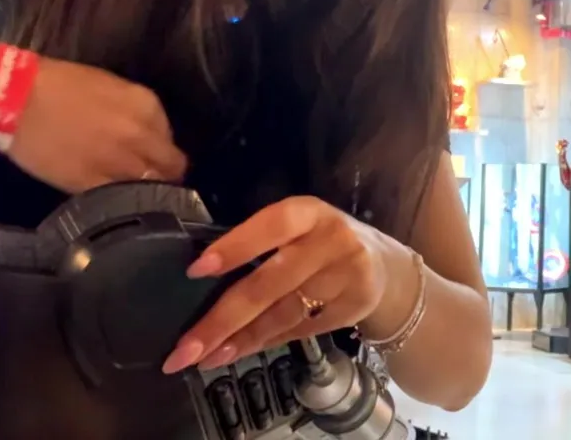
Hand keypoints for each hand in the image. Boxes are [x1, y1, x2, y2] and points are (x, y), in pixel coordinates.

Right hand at [1, 56, 186, 192]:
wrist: (16, 98)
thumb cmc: (58, 85)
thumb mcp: (111, 88)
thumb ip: (135, 114)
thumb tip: (148, 136)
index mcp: (146, 106)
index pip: (171, 139)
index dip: (160, 150)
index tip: (149, 155)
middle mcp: (141, 135)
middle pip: (171, 166)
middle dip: (164, 173)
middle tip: (150, 179)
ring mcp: (119, 162)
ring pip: (151, 187)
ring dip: (146, 190)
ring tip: (132, 192)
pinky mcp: (93, 184)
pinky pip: (120, 199)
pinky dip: (121, 201)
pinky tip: (113, 199)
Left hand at [161, 196, 388, 373]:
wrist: (384, 264)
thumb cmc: (322, 241)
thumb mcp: (299, 227)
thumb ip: (261, 244)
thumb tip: (199, 280)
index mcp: (310, 213)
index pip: (271, 226)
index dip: (236, 246)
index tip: (196, 270)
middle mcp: (331, 241)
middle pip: (270, 283)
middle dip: (223, 318)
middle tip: (185, 348)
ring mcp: (346, 277)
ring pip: (283, 313)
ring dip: (240, 338)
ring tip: (204, 357)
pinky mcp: (353, 308)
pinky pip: (299, 330)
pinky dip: (265, 343)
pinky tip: (238, 352)